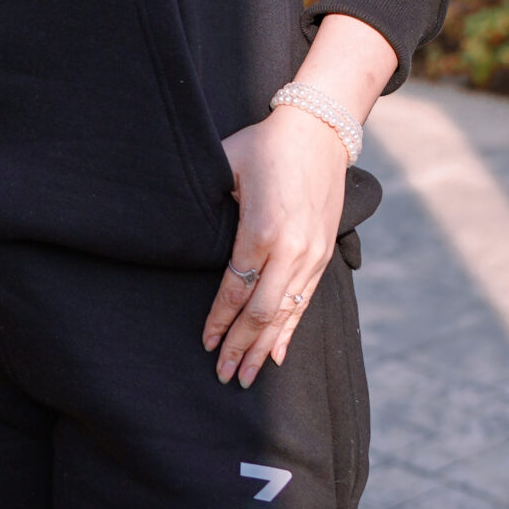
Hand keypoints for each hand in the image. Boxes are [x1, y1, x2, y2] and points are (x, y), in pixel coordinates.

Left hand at [202, 104, 349, 386]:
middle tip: (224, 374)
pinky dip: (290, 330)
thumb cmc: (266, 144)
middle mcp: (291, 249)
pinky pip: (305, 301)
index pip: (236, 288)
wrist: (319, 131)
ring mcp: (311, 254)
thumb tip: (184, 227)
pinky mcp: (323, 253)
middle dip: (241, 346)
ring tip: (248, 377)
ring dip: (265, 347)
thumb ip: (209, 200)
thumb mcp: (227, 162)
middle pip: (262, 312)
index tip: (205, 342)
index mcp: (262, 229)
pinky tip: (278, 354)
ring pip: (286, 313)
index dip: (219, 319)